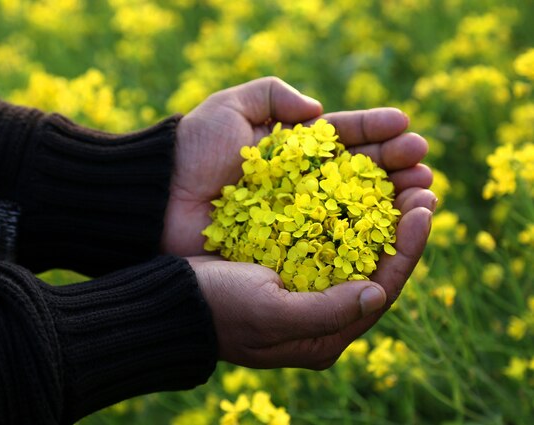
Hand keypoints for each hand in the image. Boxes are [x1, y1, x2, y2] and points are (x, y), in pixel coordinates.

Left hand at [162, 76, 432, 255]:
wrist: (156, 199)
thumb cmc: (190, 149)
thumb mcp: (230, 106)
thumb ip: (273, 95)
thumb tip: (317, 110)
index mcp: (291, 149)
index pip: (342, 137)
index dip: (375, 132)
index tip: (406, 128)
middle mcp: (300, 184)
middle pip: (357, 174)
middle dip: (394, 167)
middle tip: (424, 165)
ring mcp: (295, 218)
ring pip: (352, 209)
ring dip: (390, 202)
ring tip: (422, 193)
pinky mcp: (286, 248)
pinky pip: (330, 242)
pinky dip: (363, 238)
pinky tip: (392, 231)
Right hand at [189, 190, 433, 369]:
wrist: (174, 297)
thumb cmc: (219, 307)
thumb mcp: (271, 314)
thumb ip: (328, 312)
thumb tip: (377, 293)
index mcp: (325, 334)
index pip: (382, 290)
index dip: (407, 249)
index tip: (423, 208)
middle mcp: (322, 313)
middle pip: (375, 268)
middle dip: (400, 228)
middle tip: (422, 186)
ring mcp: (306, 287)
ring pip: (355, 248)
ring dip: (377, 214)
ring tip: (399, 179)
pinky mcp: (289, 264)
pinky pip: (328, 236)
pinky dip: (344, 211)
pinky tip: (355, 185)